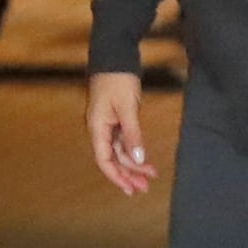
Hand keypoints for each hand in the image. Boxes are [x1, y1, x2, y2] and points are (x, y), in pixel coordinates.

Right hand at [86, 73, 154, 196]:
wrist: (114, 57)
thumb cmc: (118, 80)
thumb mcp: (128, 108)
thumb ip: (133, 135)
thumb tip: (137, 160)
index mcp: (97, 128)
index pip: (104, 160)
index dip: (117, 177)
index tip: (130, 189)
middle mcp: (99, 129)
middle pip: (112, 159)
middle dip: (128, 174)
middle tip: (145, 187)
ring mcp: (107, 124)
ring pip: (119, 151)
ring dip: (133, 164)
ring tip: (150, 175)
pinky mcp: (115, 119)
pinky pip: (123, 141)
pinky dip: (134, 151)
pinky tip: (144, 158)